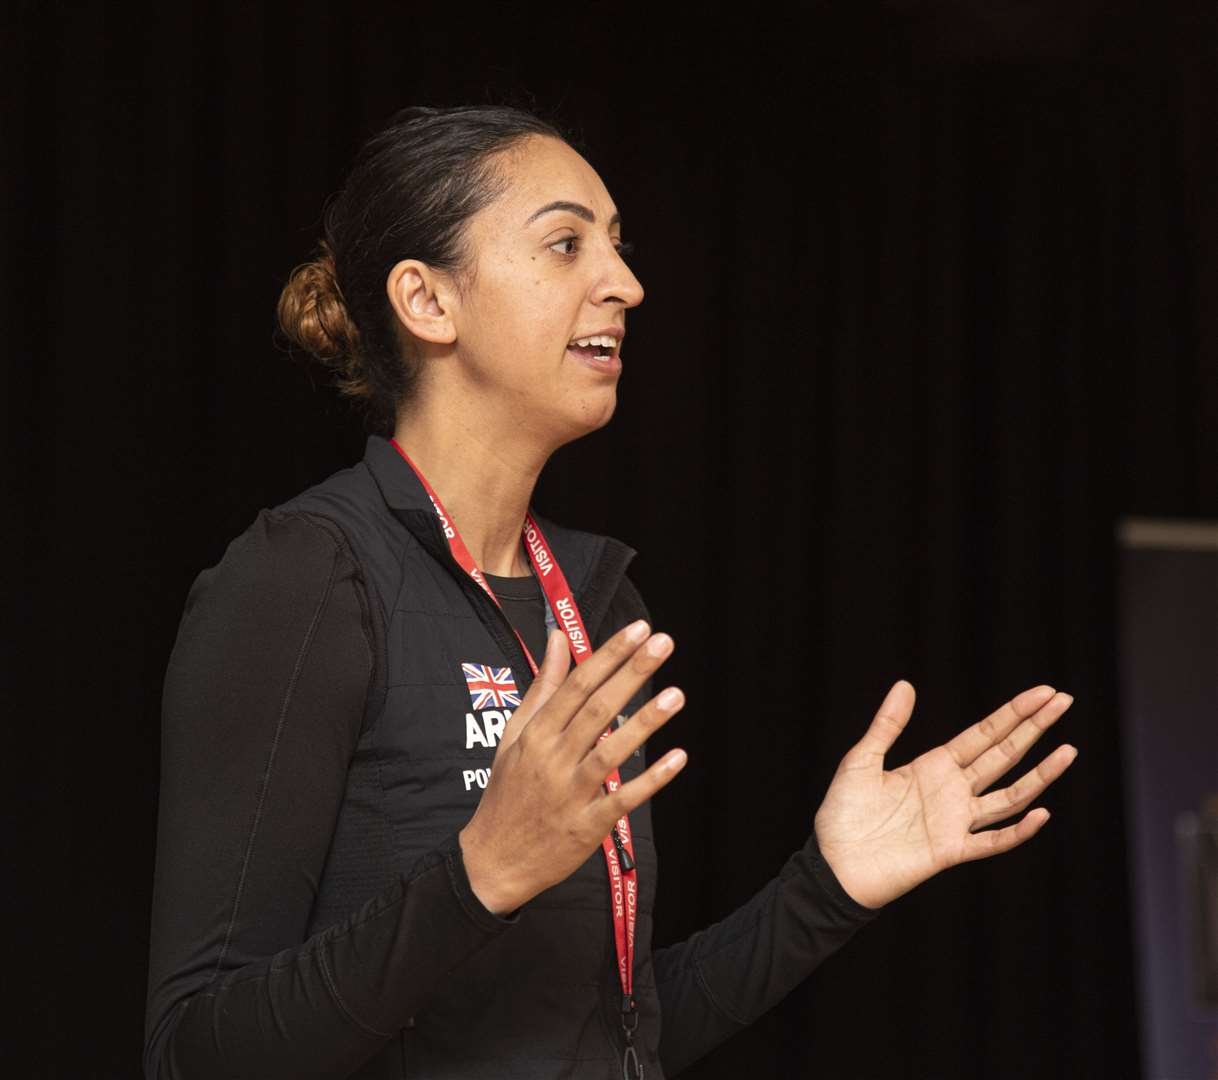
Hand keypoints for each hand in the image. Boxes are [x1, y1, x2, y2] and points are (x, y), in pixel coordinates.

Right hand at [458, 621, 688, 914]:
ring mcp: (570, 793)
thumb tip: (558, 639)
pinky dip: (650, 780)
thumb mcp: (515, 735)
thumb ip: (543, 687)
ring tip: (676, 695)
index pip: (576, 685)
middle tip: (663, 643)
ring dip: (645, 723)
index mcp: (536, 734)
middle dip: (631, 673)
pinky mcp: (586, 826)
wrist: (492, 861)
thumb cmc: (508, 792)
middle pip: (596, 709)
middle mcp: (552, 759)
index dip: (608, 655)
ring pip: (611, 752)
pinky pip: (621, 799)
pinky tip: (677, 758)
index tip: (637, 630)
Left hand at [813, 681, 1076, 909]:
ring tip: (1069, 750)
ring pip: (1010, 795)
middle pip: (1004, 754)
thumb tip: (906, 683)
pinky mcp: (951, 851)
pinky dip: (1018, 831)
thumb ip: (887, 725)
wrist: (833, 864)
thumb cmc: (843, 814)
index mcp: (934, 765)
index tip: (1044, 692)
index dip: (1014, 713)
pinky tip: (1042, 812)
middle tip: (1065, 700)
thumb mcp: (861, 759)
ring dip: (1040, 775)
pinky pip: (992, 841)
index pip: (984, 734)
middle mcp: (952, 790)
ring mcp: (955, 821)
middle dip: (1034, 727)